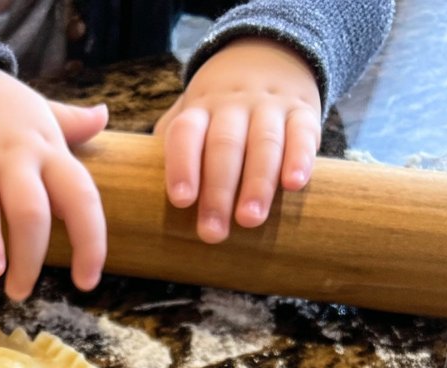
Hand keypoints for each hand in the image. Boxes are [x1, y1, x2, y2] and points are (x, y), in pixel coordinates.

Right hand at [0, 67, 107, 301]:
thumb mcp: (39, 113)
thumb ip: (72, 123)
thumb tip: (102, 116)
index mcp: (54, 151)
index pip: (83, 198)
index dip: (91, 242)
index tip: (87, 280)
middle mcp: (30, 159)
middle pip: (51, 211)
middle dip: (45, 257)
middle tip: (34, 292)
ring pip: (23, 214)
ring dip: (22, 258)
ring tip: (15, 290)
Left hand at [155, 38, 321, 242]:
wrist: (269, 55)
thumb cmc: (216, 113)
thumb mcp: (189, 117)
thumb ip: (169, 152)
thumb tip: (142, 201)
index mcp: (198, 110)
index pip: (185, 134)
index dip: (182, 166)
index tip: (181, 200)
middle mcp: (232, 106)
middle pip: (224, 146)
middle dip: (218, 192)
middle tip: (213, 233)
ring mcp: (269, 107)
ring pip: (264, 143)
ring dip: (257, 183)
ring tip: (250, 220)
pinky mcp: (303, 112)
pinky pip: (303, 133)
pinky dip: (300, 158)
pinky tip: (294, 184)